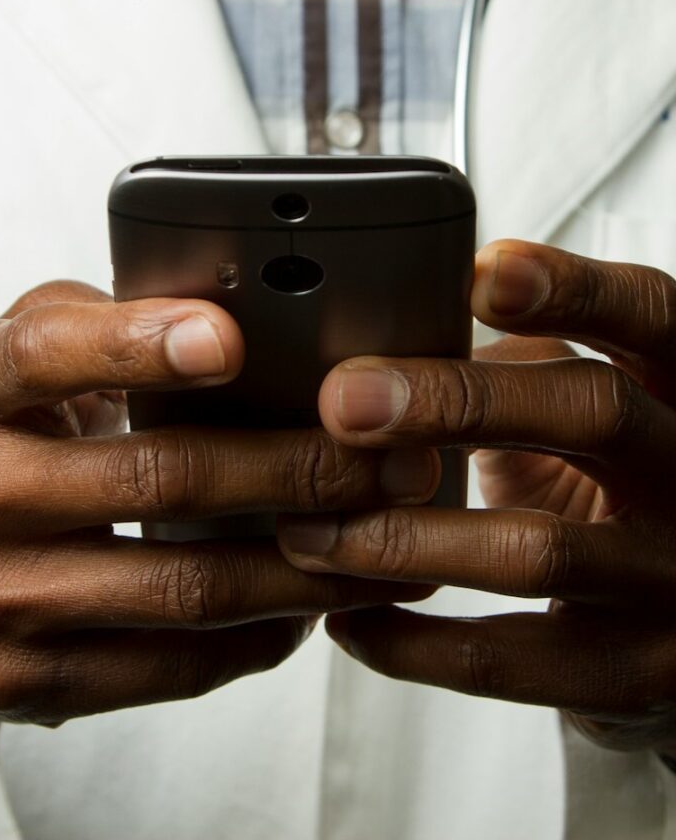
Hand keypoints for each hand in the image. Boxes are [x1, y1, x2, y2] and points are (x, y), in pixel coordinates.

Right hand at [0, 282, 436, 728]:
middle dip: (296, 467)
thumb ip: (105, 322)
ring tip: (387, 536)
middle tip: (391, 457)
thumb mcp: (19, 357)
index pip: (48, 354)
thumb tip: (239, 310)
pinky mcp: (23, 678)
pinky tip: (313, 603)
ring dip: (305, 565)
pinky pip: (169, 666)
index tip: (232, 339)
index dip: (139, 344)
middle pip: (156, 477)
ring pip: (182, 586)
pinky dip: (259, 635)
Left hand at [278, 241, 675, 754]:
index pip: (648, 312)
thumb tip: (381, 335)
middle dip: (456, 401)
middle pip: (595, 412)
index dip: (570, 288)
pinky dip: (413, 645)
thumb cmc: (606, 474)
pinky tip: (346, 617)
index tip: (477, 275)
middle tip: (343, 401)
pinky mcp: (636, 671)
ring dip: (403, 538)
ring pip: (539, 550)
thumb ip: (516, 360)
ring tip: (307, 530)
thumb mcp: (585, 400)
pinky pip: (512, 664)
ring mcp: (674, 579)